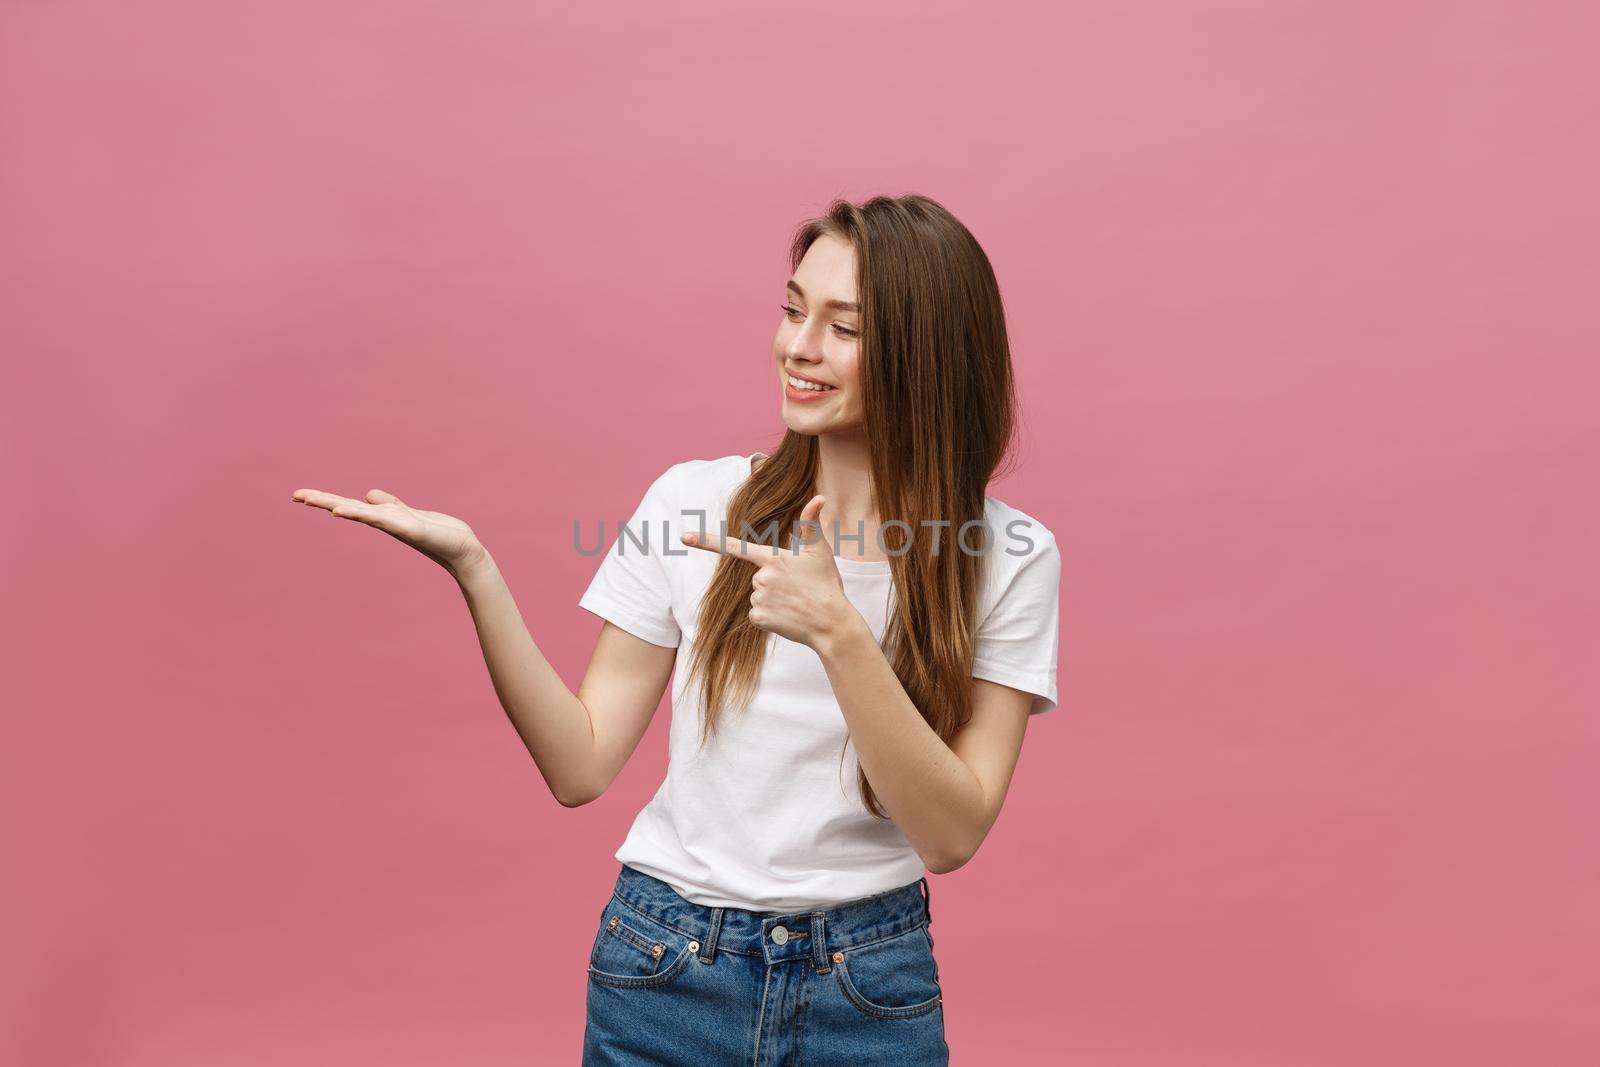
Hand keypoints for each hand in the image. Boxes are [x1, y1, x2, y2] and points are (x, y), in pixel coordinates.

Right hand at [291, 487, 488, 577]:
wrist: (463, 549)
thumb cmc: (439, 534)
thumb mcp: (409, 514)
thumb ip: (389, 505)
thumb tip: (367, 495)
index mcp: (384, 517)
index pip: (350, 505)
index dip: (327, 499)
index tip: (300, 495)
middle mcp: (386, 521)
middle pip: (349, 508)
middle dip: (323, 501)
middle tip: (295, 495)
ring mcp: (397, 525)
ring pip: (362, 512)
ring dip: (338, 505)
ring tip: (313, 500)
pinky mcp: (411, 529)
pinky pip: (384, 519)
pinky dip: (364, 514)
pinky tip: (344, 511)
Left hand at [680, 494, 859, 649]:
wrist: (832, 624)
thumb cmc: (826, 585)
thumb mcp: (819, 552)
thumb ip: (810, 524)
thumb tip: (818, 497)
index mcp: (772, 558)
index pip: (735, 546)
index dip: (707, 541)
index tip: (684, 536)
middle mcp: (761, 577)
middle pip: (756, 576)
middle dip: (772, 581)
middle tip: (797, 588)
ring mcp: (758, 598)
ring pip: (756, 594)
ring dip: (771, 598)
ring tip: (793, 602)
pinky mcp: (758, 618)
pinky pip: (756, 613)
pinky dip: (769, 616)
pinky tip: (787, 616)